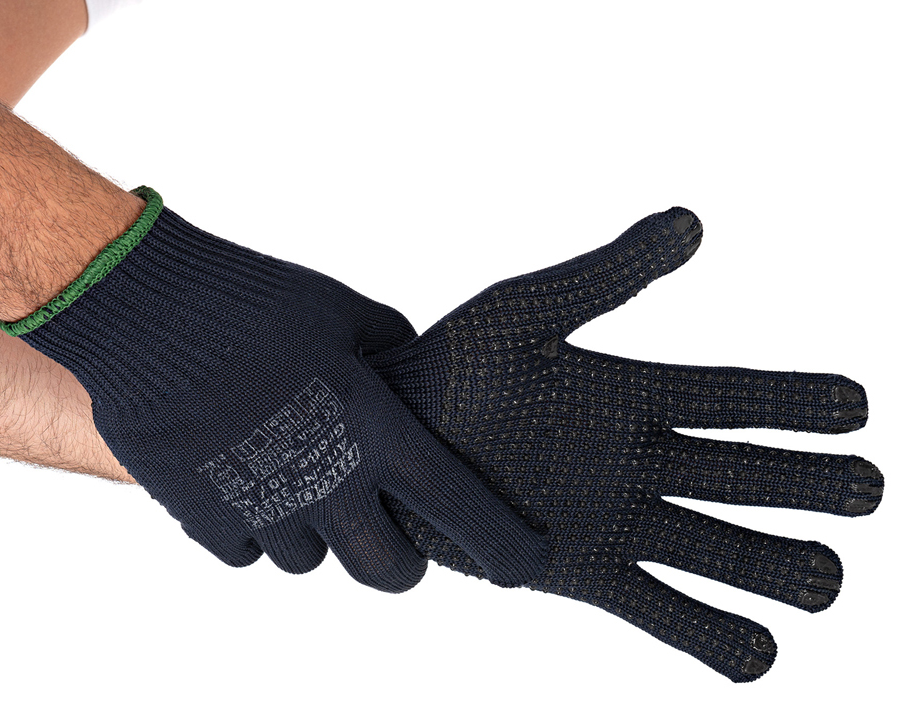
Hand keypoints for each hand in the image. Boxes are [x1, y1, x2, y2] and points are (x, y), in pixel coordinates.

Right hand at [1, 187, 546, 592]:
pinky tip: (244, 475)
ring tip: (295, 474)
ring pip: (310, 561)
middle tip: (387, 529)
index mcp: (375, 430)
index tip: (526, 566)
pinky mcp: (205, 517)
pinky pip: (247, 553)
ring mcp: (264, 507)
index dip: (504, 545)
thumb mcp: (347, 313)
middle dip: (398, 562)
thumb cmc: (257, 301)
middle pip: (389, 572)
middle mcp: (328, 483)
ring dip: (314, 531)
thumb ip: (394, 353)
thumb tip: (413, 370)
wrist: (152, 310)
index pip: (461, 507)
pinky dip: (253, 527)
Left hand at [369, 208, 881, 678]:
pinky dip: (705, 633)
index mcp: (629, 394)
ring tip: (827, 580)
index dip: (793, 403)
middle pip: (738, 475)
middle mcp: (634, 460)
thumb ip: (605, 274)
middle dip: (803, 485)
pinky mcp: (578, 573)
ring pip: (712, 548)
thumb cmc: (450, 367)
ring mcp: (611, 520)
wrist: (384, 440)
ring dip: (770, 565)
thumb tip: (692, 219)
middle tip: (867, 490)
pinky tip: (757, 657)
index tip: (856, 403)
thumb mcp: (525, 310)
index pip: (728, 397)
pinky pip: (655, 609)